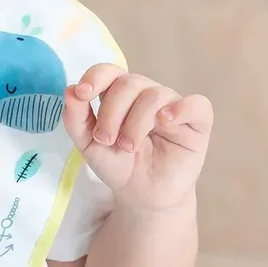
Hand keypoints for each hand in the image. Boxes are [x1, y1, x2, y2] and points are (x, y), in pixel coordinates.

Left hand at [63, 65, 212, 211]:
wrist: (141, 195)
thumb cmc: (117, 164)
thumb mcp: (88, 144)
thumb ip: (76, 117)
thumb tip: (70, 89)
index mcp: (120, 95)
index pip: (110, 71)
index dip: (96, 77)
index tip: (83, 94)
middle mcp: (147, 94)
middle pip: (129, 83)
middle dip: (112, 112)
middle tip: (105, 140)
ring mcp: (173, 106)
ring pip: (155, 95)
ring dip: (136, 122)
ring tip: (128, 147)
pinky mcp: (197, 123)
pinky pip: (196, 104)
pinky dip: (181, 109)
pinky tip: (165, 121)